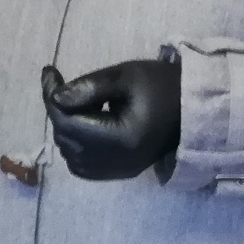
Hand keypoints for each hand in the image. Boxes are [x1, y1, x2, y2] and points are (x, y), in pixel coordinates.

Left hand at [42, 55, 181, 180]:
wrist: (193, 109)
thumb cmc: (163, 86)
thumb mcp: (127, 75)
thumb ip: (89, 86)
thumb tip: (56, 97)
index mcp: (122, 137)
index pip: (68, 122)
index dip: (51, 96)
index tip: (50, 71)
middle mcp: (119, 161)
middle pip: (67, 138)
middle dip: (59, 110)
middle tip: (65, 84)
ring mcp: (120, 170)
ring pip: (71, 154)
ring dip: (66, 127)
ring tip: (82, 102)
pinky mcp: (121, 172)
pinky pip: (83, 166)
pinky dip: (76, 145)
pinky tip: (85, 123)